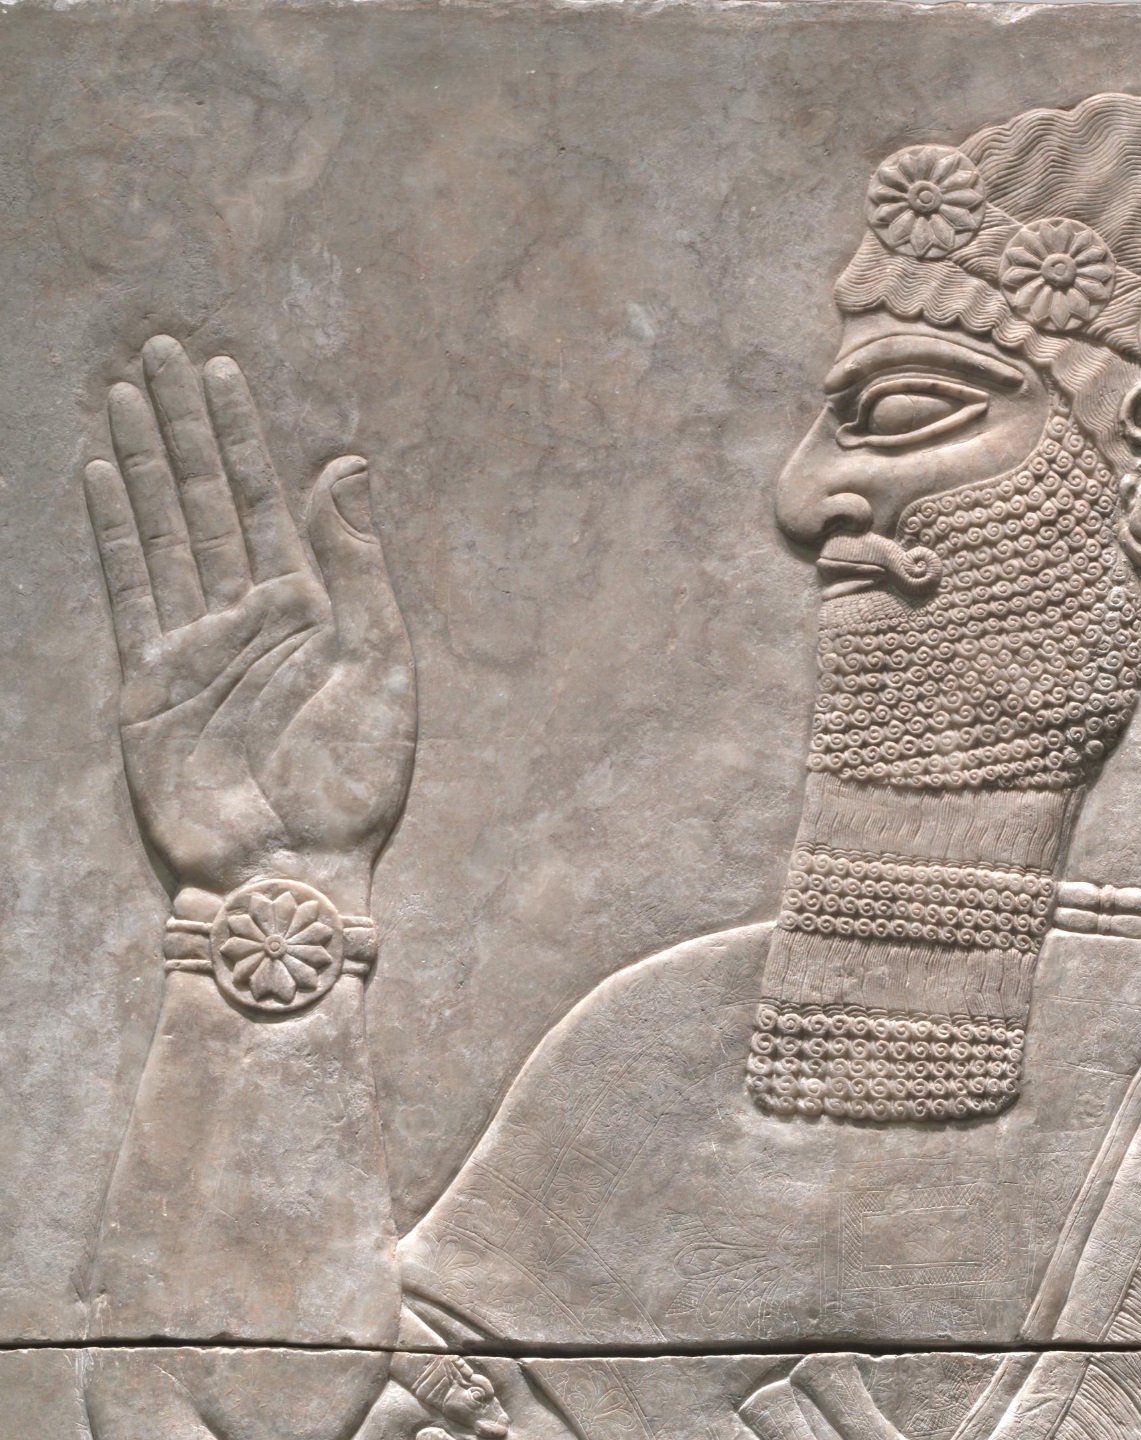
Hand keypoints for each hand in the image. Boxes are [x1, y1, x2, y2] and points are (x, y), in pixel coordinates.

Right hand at [81, 336, 414, 907]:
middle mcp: (251, 613)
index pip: (271, 499)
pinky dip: (118, 533)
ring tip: (124, 393)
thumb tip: (348, 467)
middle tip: (162, 351)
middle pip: (211, 497)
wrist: (293, 867)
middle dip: (187, 426)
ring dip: (147, 461)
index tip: (223, 371)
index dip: (245, 434)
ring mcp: (196, 642)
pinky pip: (130, 588)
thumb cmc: (354, 783)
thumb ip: (359, 566)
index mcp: (314, 608)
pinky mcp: (150, 680)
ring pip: (167, 527)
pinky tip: (105, 478)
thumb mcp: (382, 666)